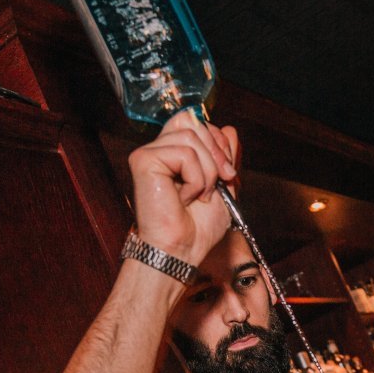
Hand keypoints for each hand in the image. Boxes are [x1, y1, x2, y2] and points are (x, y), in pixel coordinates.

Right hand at [127, 109, 239, 266]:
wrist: (183, 250)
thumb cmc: (197, 228)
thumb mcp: (222, 186)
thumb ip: (225, 157)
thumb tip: (230, 129)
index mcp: (174, 153)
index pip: (196, 122)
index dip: (217, 141)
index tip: (228, 173)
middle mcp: (159, 150)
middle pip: (193, 122)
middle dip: (216, 153)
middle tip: (220, 183)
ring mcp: (149, 154)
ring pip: (190, 136)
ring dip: (206, 171)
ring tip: (198, 196)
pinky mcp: (143, 161)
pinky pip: (183, 153)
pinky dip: (194, 178)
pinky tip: (184, 198)